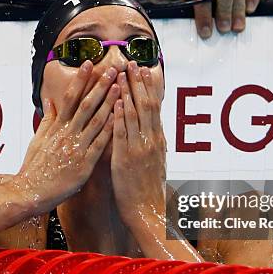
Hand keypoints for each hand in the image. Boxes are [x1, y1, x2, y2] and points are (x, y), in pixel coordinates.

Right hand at [18, 61, 119, 212]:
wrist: (32, 191)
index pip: (70, 97)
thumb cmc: (35, 167)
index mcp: (56, 127)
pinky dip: (109, 129)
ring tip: (120, 87)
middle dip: (100, 86)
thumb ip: (47, 120)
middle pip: (85, 104)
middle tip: (112, 69)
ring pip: (96, 120)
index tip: (89, 64)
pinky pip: (100, 143)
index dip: (81, 80)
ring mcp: (77, 147)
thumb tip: (50, 102)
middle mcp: (67, 133)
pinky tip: (120, 117)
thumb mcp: (38, 140)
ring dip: (109, 103)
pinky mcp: (85, 163)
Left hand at [111, 61, 166, 222]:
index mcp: (158, 139)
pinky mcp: (126, 157)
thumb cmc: (149, 188)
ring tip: (121, 73)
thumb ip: (152, 142)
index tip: (144, 70)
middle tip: (132, 63)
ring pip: (135, 113)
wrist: (148, 210)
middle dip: (139, 82)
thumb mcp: (156, 161)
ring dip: (127, 91)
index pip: (155, 107)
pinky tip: (114, 100)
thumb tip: (152, 128)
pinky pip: (122, 131)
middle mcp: (152, 140)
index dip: (149, 87)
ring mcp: (139, 147)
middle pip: (146, 104)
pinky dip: (119, 113)